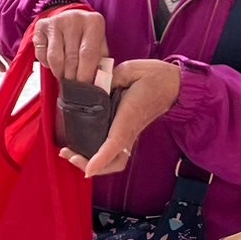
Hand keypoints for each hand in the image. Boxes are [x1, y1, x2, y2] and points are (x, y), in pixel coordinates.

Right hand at [33, 9, 106, 84]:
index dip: (86, 74)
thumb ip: (102, 65)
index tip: (85, 86)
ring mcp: (56, 21)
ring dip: (59, 72)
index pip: (89, 53)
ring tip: (64, 76)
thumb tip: (99, 84)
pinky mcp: (41, 26)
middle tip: (74, 86)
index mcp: (94, 22)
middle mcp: (74, 18)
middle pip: (71, 57)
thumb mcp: (100, 47)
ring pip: (55, 57)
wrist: (72, 19)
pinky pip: (41, 53)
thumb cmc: (88, 39)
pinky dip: (47, 64)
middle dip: (72, 77)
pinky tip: (54, 64)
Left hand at [58, 59, 181, 178]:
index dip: (101, 158)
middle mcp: (130, 129)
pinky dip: (98, 155)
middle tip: (67, 154)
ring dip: (93, 162)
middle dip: (91, 164)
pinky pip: (113, 149)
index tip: (88, 168)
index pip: (115, 142)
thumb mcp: (129, 71)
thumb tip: (93, 84)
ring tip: (70, 153)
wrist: (173, 83)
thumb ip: (109, 78)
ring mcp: (130, 132)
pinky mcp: (128, 130)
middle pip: (114, 161)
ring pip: (115, 159)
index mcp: (130, 115)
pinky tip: (82, 146)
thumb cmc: (152, 76)